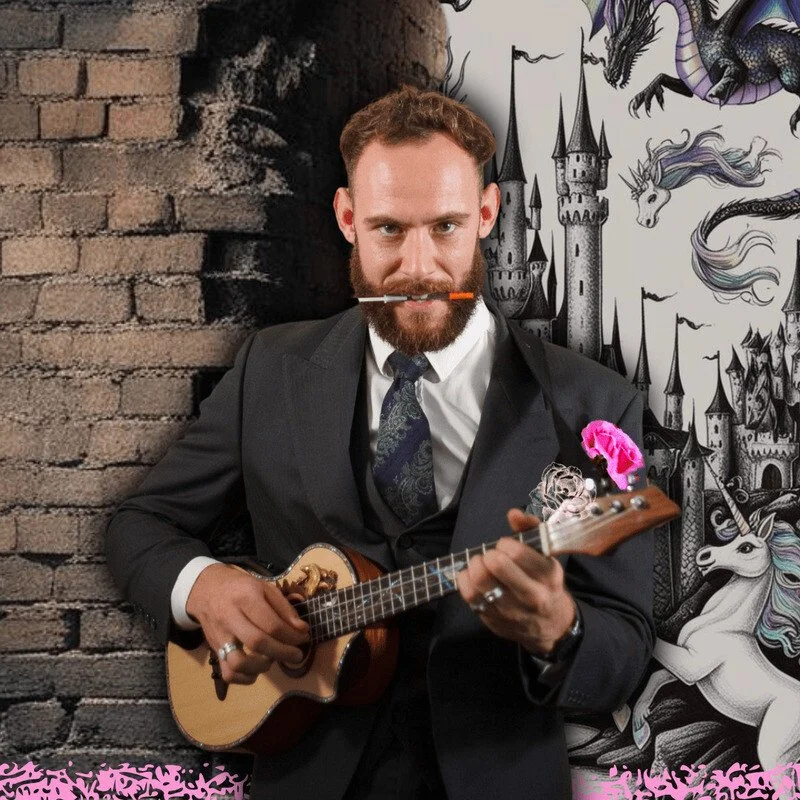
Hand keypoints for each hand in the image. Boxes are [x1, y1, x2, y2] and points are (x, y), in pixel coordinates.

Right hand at [185, 563, 310, 684]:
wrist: (206, 590)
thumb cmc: (240, 588)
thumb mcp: (265, 587)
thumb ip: (284, 608)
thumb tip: (302, 630)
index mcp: (246, 598)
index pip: (271, 623)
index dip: (291, 635)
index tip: (304, 638)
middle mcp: (230, 617)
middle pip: (257, 643)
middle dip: (283, 652)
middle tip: (297, 654)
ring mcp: (220, 636)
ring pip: (238, 662)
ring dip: (262, 666)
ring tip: (273, 659)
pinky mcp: (214, 651)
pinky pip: (228, 673)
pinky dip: (246, 677)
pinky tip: (257, 668)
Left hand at [455, 508, 576, 654]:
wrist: (550, 625)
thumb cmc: (544, 582)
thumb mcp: (545, 555)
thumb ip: (530, 529)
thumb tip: (513, 513)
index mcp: (548, 576)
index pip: (518, 553)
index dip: (505, 544)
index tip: (506, 546)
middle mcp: (532, 596)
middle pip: (496, 565)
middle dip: (489, 554)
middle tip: (492, 555)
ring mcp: (511, 610)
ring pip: (480, 581)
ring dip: (475, 565)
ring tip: (480, 564)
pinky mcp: (493, 619)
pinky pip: (469, 595)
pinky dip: (465, 579)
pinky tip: (472, 576)